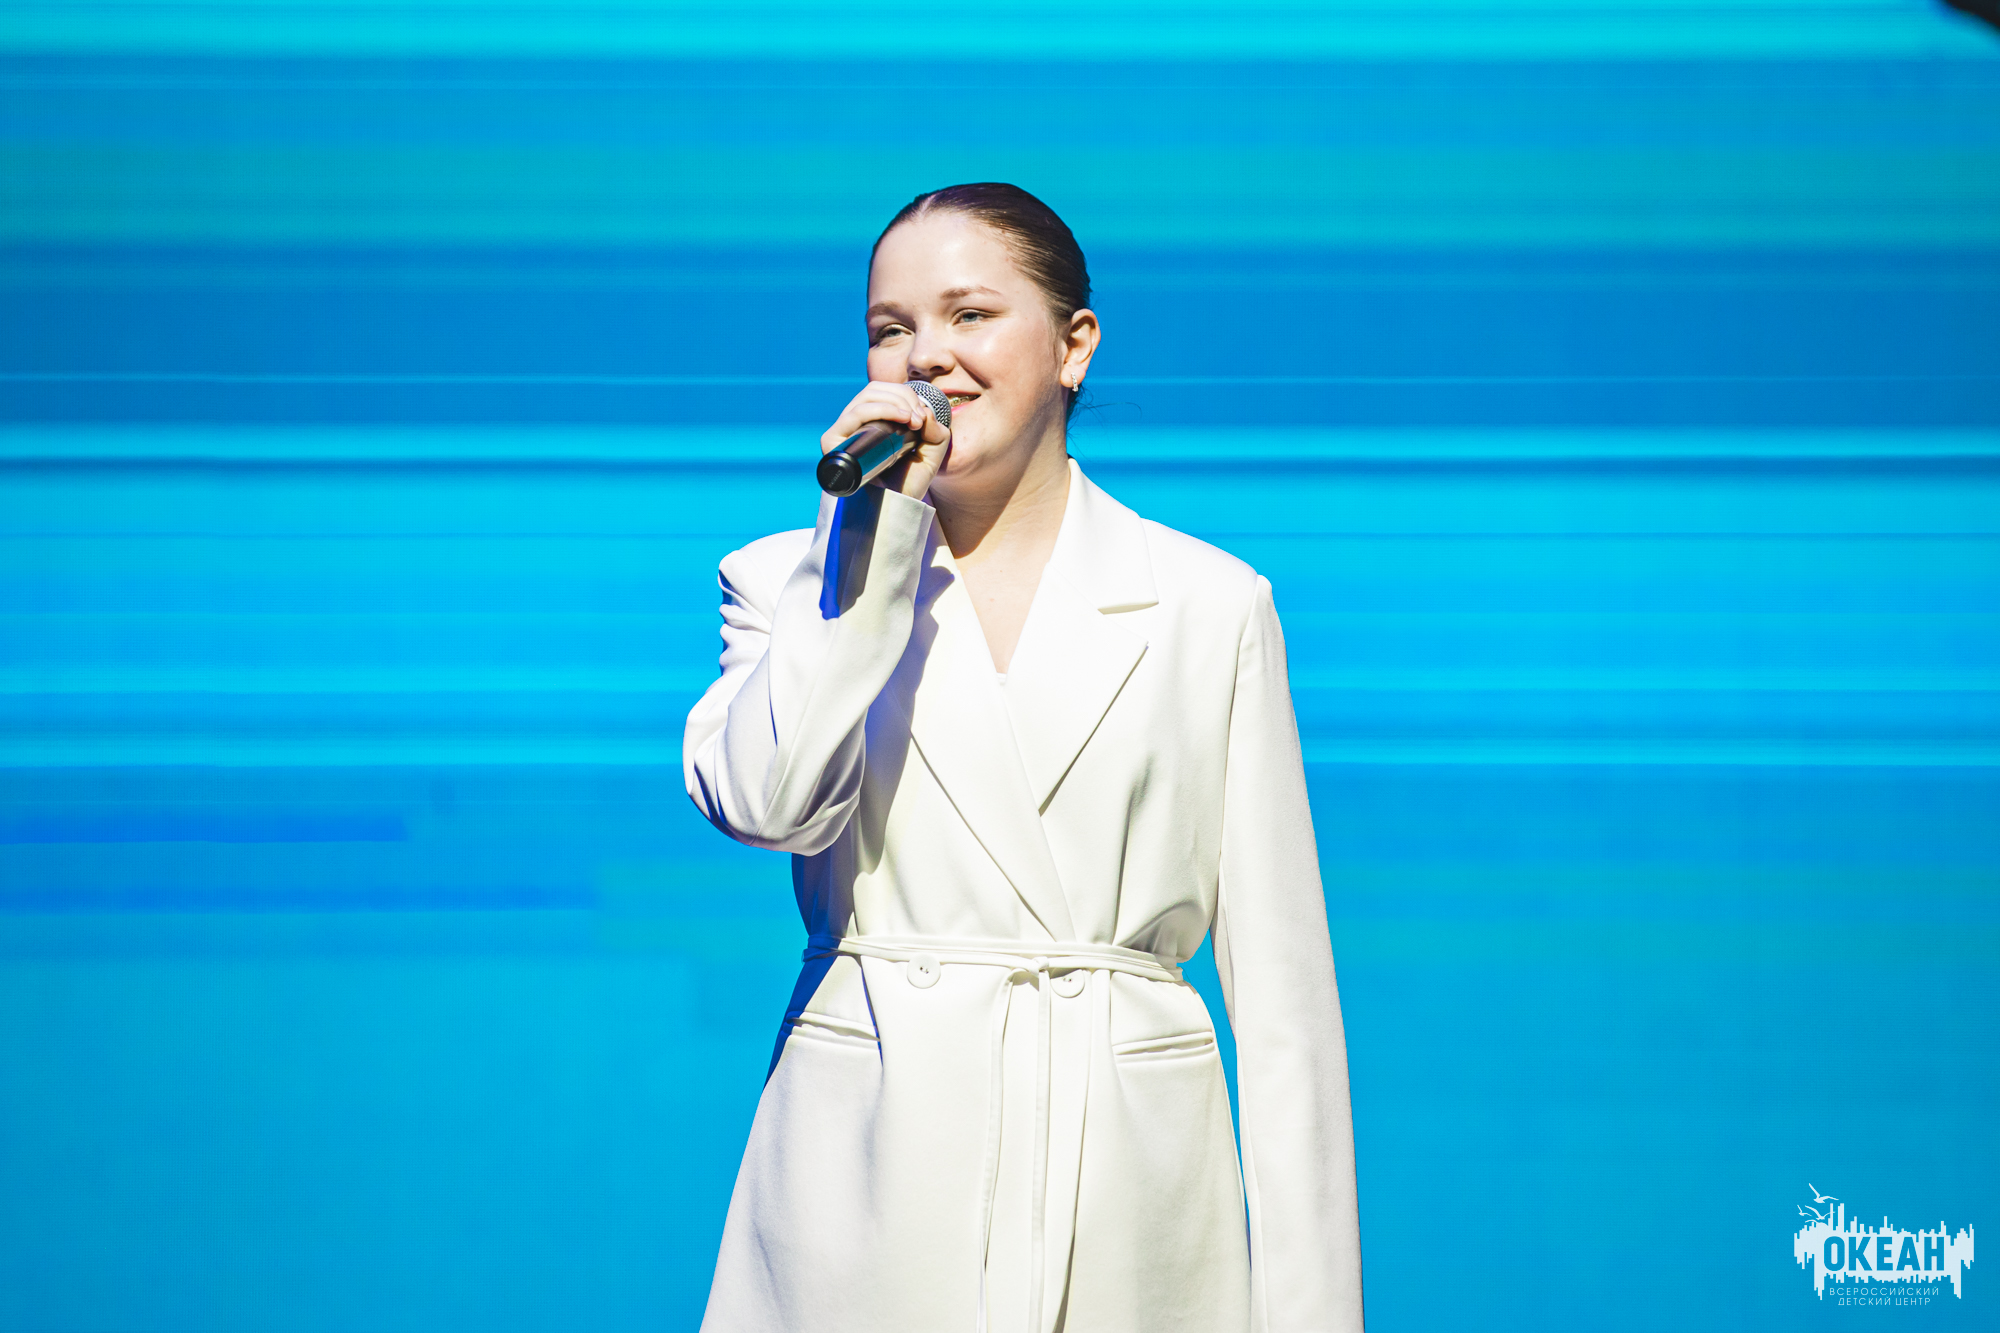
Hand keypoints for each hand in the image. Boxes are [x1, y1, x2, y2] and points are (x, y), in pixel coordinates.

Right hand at [819, 381, 950, 499]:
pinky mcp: (833, 441)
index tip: (922, 417)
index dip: (905, 395)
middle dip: (902, 397)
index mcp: (872, 421)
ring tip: (913, 421)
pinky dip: (881, 409)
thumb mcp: (932, 450)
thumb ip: (936, 428)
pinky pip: (855, 414)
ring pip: (866, 398)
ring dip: (895, 402)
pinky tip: (901, 418)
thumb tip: (924, 410)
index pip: (882, 391)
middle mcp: (854, 424)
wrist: (897, 506)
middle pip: (874, 390)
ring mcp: (842, 432)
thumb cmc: (910, 480)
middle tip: (918, 420)